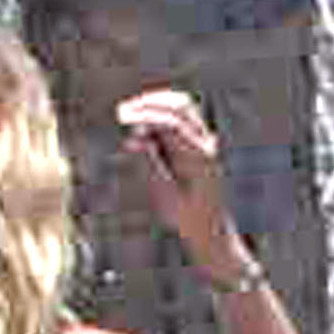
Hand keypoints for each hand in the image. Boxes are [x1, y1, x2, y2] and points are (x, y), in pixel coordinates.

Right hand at [116, 87, 239, 270]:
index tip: (122, 117)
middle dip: (149, 103)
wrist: (212, 230)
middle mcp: (207, 145)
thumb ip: (151, 166)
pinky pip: (184, 117)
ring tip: (130, 115)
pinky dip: (162, 114)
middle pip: (180, 105)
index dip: (145, 115)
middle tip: (122, 113)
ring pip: (183, 107)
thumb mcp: (165, 196)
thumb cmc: (186, 219)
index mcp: (199, 157)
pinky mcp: (203, 143)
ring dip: (156, 105)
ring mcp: (207, 142)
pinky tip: (143, 125)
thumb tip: (133, 140)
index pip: (172, 122)